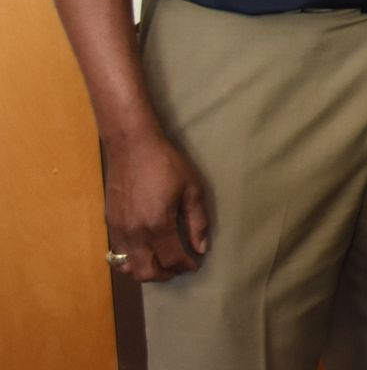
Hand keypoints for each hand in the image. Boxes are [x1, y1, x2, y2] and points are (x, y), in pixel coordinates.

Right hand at [103, 131, 207, 282]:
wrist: (132, 147)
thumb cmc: (166, 164)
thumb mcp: (191, 189)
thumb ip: (197, 221)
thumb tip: (200, 247)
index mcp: (157, 225)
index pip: (172, 259)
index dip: (186, 266)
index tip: (195, 263)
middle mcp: (134, 233)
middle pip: (146, 272)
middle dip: (165, 275)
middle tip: (178, 267)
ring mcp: (118, 230)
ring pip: (128, 266)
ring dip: (146, 269)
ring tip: (162, 261)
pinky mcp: (109, 223)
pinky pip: (118, 253)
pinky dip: (131, 259)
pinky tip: (145, 249)